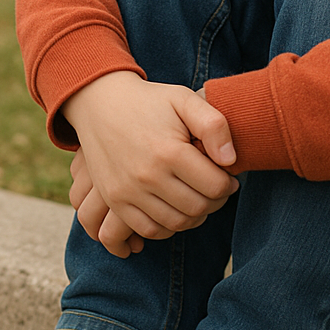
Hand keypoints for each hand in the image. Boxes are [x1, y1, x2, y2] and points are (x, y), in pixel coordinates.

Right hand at [63, 72, 238, 256]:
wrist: (100, 103)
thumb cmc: (149, 101)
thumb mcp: (184, 99)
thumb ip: (214, 125)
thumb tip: (229, 160)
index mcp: (170, 151)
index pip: (215, 186)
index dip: (228, 184)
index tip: (227, 176)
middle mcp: (148, 175)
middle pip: (198, 208)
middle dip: (214, 202)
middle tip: (214, 189)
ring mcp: (128, 190)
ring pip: (176, 223)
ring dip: (193, 216)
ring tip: (196, 198)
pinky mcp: (114, 199)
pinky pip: (148, 230)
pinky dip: (166, 227)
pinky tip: (173, 210)